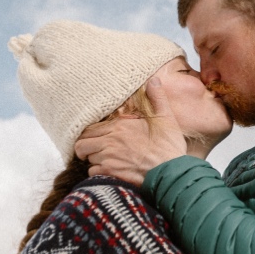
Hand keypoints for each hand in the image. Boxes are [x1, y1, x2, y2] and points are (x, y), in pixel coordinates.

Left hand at [73, 75, 188, 184]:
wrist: (172, 172)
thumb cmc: (169, 147)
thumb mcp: (167, 118)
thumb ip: (157, 98)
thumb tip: (154, 80)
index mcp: (120, 126)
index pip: (90, 129)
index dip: (89, 134)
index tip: (95, 138)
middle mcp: (110, 141)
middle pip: (82, 144)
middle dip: (85, 148)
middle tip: (92, 150)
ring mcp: (109, 158)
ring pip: (88, 159)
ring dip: (94, 160)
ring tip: (104, 160)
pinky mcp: (111, 173)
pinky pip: (94, 172)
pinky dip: (99, 173)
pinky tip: (109, 171)